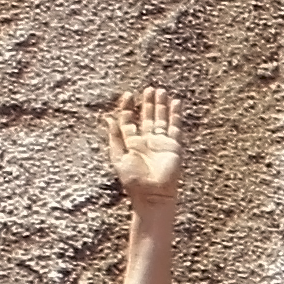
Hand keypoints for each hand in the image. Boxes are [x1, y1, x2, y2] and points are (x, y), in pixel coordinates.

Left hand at [100, 87, 182, 205]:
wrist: (152, 194)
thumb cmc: (133, 179)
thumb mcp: (117, 156)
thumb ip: (114, 136)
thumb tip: (108, 118)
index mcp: (131, 142)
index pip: (129, 120)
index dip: (128, 107)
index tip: (128, 95)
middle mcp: (146, 140)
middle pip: (147, 117)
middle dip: (147, 103)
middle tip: (148, 89)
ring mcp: (161, 142)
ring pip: (161, 119)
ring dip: (161, 106)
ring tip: (161, 91)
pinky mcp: (173, 146)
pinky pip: (175, 127)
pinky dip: (176, 115)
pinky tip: (176, 103)